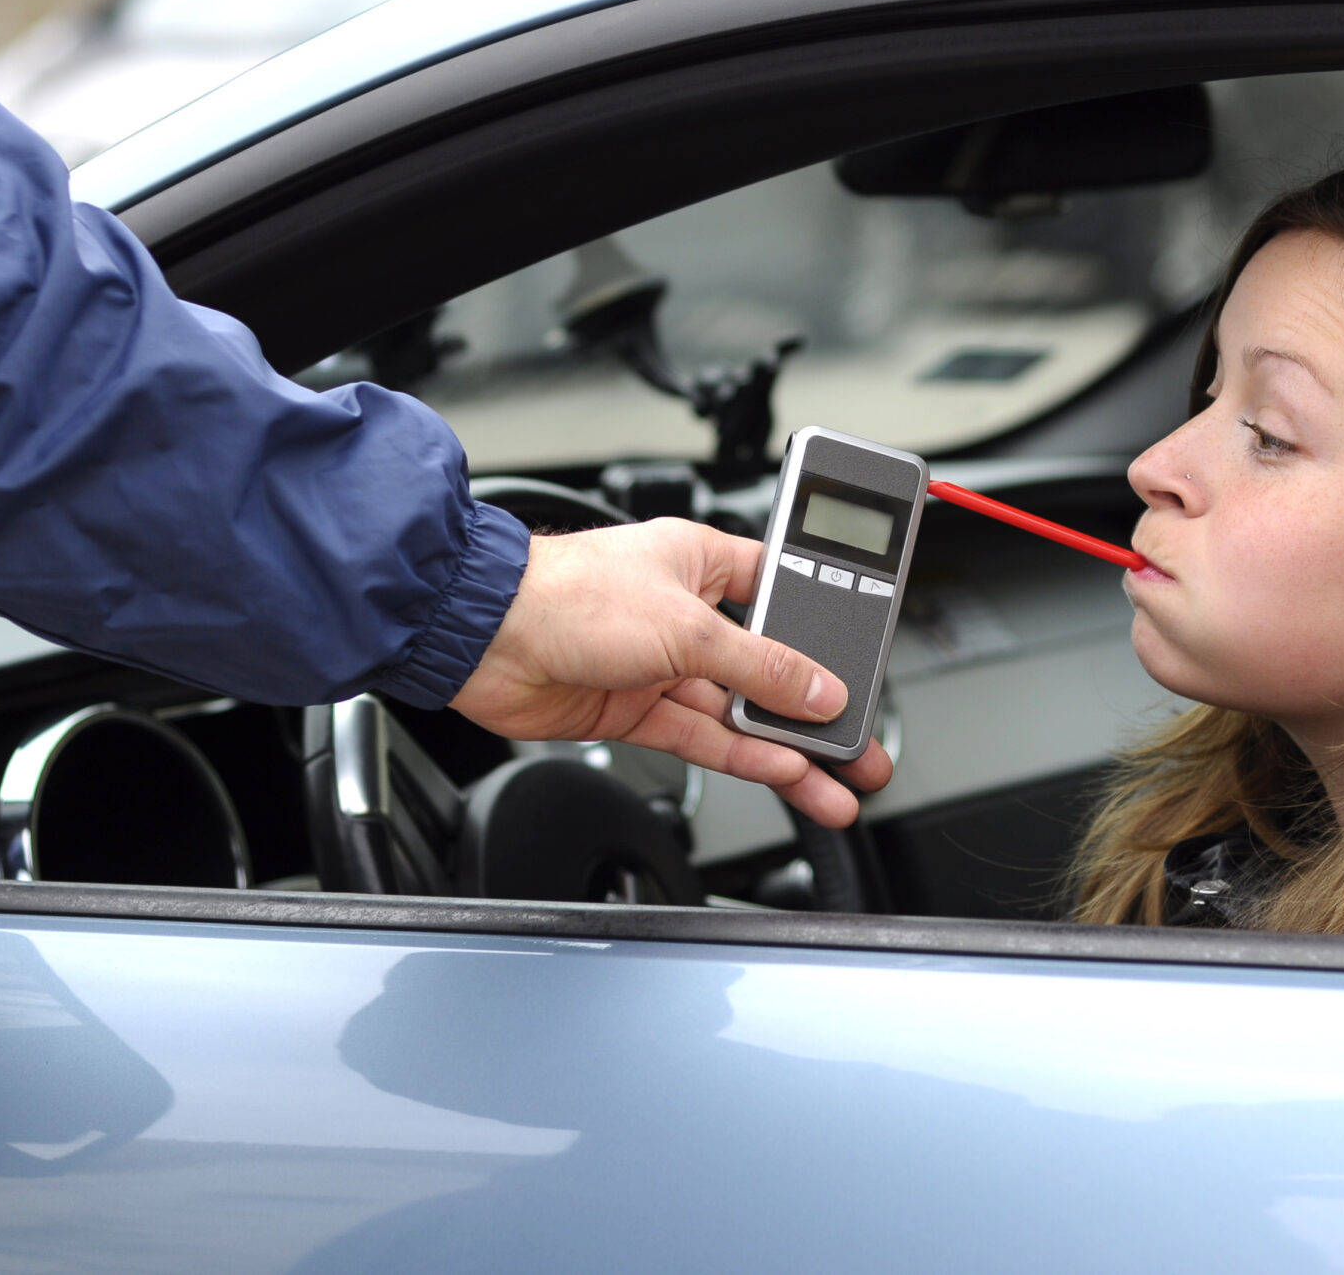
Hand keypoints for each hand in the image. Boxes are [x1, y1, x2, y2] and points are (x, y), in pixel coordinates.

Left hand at [450, 518, 893, 826]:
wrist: (483, 639)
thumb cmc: (567, 594)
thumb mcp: (687, 627)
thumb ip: (760, 666)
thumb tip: (816, 690)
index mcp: (703, 560)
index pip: (783, 596)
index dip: (823, 634)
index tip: (858, 670)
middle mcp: (684, 611)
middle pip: (766, 665)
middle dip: (813, 708)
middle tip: (860, 743)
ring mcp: (659, 663)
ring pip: (739, 713)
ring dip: (786, 748)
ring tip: (835, 783)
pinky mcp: (635, 707)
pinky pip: (704, 738)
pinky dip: (743, 758)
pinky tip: (783, 776)